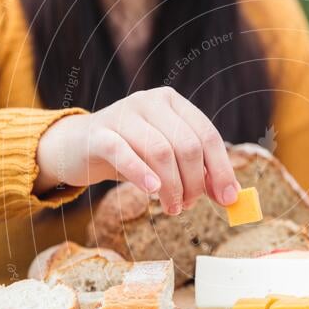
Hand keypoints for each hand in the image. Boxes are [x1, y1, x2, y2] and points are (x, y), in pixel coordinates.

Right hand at [34, 86, 239, 214]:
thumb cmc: (130, 153)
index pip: (207, 135)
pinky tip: (152, 191)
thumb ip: (197, 172)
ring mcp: (123, 113)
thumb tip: (231, 197)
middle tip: (188, 205)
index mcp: (173, 103)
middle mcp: (150, 101)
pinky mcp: (99, 133)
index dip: (221, 169)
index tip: (228, 199)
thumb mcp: (166, 159)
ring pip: (161, 152)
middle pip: (187, 145)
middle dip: (194, 182)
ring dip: (172, 187)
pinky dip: (142, 174)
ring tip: (172, 207)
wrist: (77, 148)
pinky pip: (125, 153)